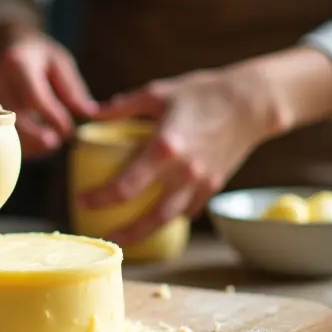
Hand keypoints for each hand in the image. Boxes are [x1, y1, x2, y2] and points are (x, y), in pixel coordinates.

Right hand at [0, 24, 96, 155]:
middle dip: (35, 135)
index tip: (69, 130)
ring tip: (47, 146)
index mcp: (18, 63)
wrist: (6, 44)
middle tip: (56, 143)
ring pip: (2, 127)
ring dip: (25, 142)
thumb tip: (89, 114)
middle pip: (12, 115)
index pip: (35, 96)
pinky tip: (34, 146)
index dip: (53, 116)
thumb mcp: (60, 63)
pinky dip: (16, 142)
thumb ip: (72, 89)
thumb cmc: (38, 54)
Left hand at [78, 66, 275, 244]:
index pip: (125, 185)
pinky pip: (188, 209)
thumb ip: (122, 107)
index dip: (100, 198)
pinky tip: (157, 216)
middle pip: (147, 216)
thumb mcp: (157, 93)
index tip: (82, 200)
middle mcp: (182, 172)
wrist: (250, 103)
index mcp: (163, 148)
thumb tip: (91, 113)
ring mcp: (200, 182)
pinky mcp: (214, 185)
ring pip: (168, 219)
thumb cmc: (202, 93)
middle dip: (122, 230)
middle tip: (101, 235)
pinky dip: (171, 216)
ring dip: (144, 233)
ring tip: (124, 238)